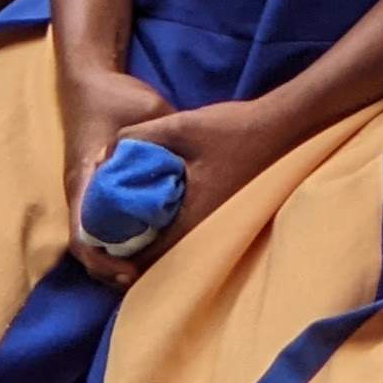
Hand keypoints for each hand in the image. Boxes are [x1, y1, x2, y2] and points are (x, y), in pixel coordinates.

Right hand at [59, 61, 166, 287]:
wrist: (89, 80)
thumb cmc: (114, 96)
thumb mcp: (146, 112)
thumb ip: (163, 141)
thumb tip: (191, 167)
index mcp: (85, 177)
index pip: (83, 232)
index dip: (102, 258)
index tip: (129, 271)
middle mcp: (80, 189)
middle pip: (87, 243)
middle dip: (109, 267)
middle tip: (141, 280)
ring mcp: (85, 188)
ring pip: (94, 234)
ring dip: (113, 255)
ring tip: (144, 271)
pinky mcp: (95, 184)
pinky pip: (102, 219)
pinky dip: (117, 236)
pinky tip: (144, 243)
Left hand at [105, 95, 296, 264]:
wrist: (283, 125)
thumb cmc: (235, 128)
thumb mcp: (180, 126)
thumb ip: (139, 136)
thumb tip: (107, 153)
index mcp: (192, 218)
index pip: (145, 257)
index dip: (118, 249)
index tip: (100, 230)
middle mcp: (205, 229)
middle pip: (157, 253)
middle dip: (132, 240)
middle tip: (109, 219)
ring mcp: (217, 222)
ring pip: (173, 241)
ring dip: (151, 229)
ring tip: (129, 208)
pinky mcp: (223, 210)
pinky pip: (187, 226)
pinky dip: (169, 219)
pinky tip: (160, 197)